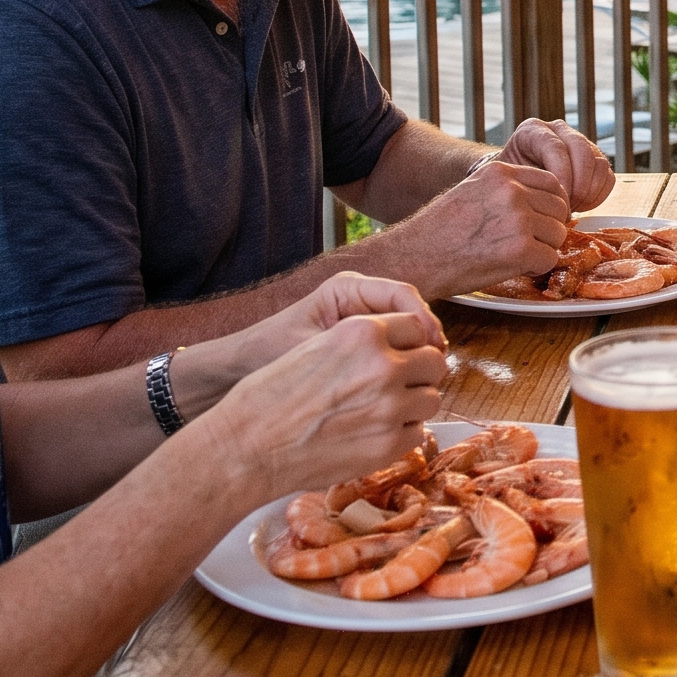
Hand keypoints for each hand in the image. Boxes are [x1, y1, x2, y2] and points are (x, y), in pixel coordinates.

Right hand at [201, 311, 448, 501]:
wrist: (248, 447)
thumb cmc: (270, 397)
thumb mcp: (316, 346)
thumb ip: (362, 344)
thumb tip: (399, 350)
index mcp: (362, 332)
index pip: (417, 326)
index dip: (410, 342)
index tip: (404, 354)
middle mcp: (383, 365)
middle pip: (434, 361)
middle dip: (420, 372)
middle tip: (401, 384)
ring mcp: (390, 407)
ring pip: (432, 398)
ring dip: (414, 404)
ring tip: (384, 411)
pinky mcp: (389, 444)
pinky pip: (418, 433)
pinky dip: (402, 434)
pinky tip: (375, 434)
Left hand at [224, 271, 441, 380]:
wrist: (239, 369)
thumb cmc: (267, 352)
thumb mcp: (314, 345)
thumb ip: (358, 344)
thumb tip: (415, 346)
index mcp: (348, 289)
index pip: (401, 295)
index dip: (423, 320)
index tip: (431, 345)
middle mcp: (360, 301)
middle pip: (411, 315)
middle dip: (427, 340)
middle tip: (436, 367)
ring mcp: (363, 324)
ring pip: (408, 336)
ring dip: (419, 356)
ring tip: (427, 380)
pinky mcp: (362, 347)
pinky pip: (394, 352)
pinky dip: (404, 368)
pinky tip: (407, 388)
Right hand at [370, 161, 573, 294]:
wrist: (415, 258)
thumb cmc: (439, 231)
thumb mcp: (472, 191)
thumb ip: (506, 190)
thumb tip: (541, 202)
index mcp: (501, 171)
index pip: (552, 183)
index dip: (550, 206)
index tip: (540, 220)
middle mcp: (512, 190)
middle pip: (559, 209)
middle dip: (548, 229)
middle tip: (527, 243)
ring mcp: (518, 218)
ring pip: (558, 235)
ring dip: (543, 249)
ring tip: (515, 255)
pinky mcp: (520, 248)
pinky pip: (550, 259)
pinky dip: (536, 268)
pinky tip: (513, 267)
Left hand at [499, 118, 614, 210]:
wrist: (516, 185)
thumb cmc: (508, 185)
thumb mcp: (507, 180)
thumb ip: (522, 183)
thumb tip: (545, 202)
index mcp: (533, 130)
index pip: (555, 147)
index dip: (561, 176)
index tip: (557, 200)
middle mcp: (559, 130)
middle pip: (583, 152)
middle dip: (578, 185)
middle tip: (566, 208)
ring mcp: (580, 144)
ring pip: (599, 164)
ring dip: (588, 192)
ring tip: (570, 208)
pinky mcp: (595, 161)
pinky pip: (608, 177)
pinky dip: (598, 196)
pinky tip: (580, 205)